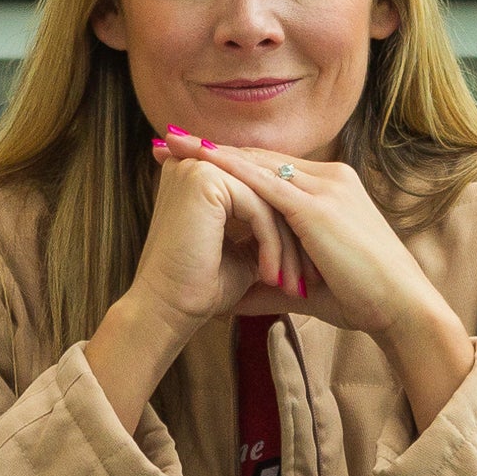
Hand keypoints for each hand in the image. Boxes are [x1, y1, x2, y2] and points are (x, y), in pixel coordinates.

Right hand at [86, 154, 289, 433]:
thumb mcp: (243, 254)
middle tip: (311, 279)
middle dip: (295, 241)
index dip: (291, 232)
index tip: (310, 269)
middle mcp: (199, 164)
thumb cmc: (201, 289)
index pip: (264, 195)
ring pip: (269, 203)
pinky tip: (273, 278)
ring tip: (295, 286)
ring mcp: (200, 168)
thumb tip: (300, 230)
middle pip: (270, 197)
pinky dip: (273, 246)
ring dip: (287, 248)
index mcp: (204, 176)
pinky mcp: (205, 181)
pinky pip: (259, 210)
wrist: (166, 311)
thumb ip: (264, 234)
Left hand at [157, 129, 475, 426]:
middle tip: (168, 138)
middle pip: (259, 157)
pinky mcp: (318, 207)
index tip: (190, 157)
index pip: (271, 168)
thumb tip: (230, 299)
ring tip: (171, 141)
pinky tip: (200, 159)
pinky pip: (265, 182)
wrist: (402, 307)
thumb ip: (269, 280)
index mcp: (332, 190)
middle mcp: (330, 178)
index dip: (229, 161)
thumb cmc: (362, 299)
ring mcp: (326, 188)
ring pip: (258, 163)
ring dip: (211, 151)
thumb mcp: (307, 282)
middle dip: (211, 147)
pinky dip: (229, 168)